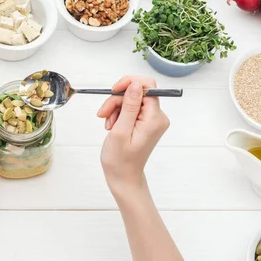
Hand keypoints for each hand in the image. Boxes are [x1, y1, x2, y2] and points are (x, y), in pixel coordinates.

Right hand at [97, 76, 169, 194]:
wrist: (123, 176)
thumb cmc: (120, 160)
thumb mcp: (120, 131)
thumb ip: (129, 106)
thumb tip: (135, 84)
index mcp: (154, 119)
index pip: (147, 87)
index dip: (128, 84)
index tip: (113, 91)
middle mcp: (157, 117)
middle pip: (136, 92)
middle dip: (117, 100)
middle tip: (103, 114)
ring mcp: (152, 120)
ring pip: (131, 99)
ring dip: (115, 108)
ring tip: (109, 125)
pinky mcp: (145, 122)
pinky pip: (130, 108)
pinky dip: (118, 114)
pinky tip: (112, 126)